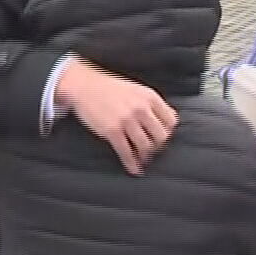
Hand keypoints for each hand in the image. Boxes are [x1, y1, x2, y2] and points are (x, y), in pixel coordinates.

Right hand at [56, 59, 176, 175]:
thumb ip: (153, 104)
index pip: (171, 121)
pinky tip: (133, 168)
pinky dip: (131, 163)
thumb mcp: (137, 89)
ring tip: (142, 158)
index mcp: (150, 97)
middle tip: (152, 149)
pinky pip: (126, 152)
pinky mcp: (112, 131)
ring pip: (146, 146)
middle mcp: (141, 108)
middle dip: (157, 145)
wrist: (84, 86)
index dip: (168, 131)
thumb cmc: (110, 88)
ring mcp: (126, 120)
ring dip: (145, 155)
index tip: (162, 137)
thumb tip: (170, 117)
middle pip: (160, 136)